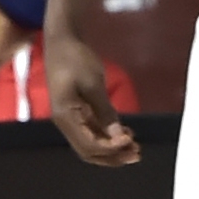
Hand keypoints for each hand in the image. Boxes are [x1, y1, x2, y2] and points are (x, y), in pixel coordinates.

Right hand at [46, 29, 139, 167]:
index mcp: (66, 117)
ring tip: (134, 148)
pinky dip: (107, 138)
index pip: (89, 145)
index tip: (130, 139)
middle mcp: (65, 123)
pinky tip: (124, 134)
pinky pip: (91, 133)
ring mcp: (70, 120)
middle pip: (88, 151)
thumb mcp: (93, 83)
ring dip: (111, 149)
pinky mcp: (75, 114)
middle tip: (137, 154)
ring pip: (90, 145)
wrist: (62, 42)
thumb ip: (105, 111)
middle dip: (112, 156)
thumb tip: (119, 136)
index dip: (111, 148)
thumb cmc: (76, 59)